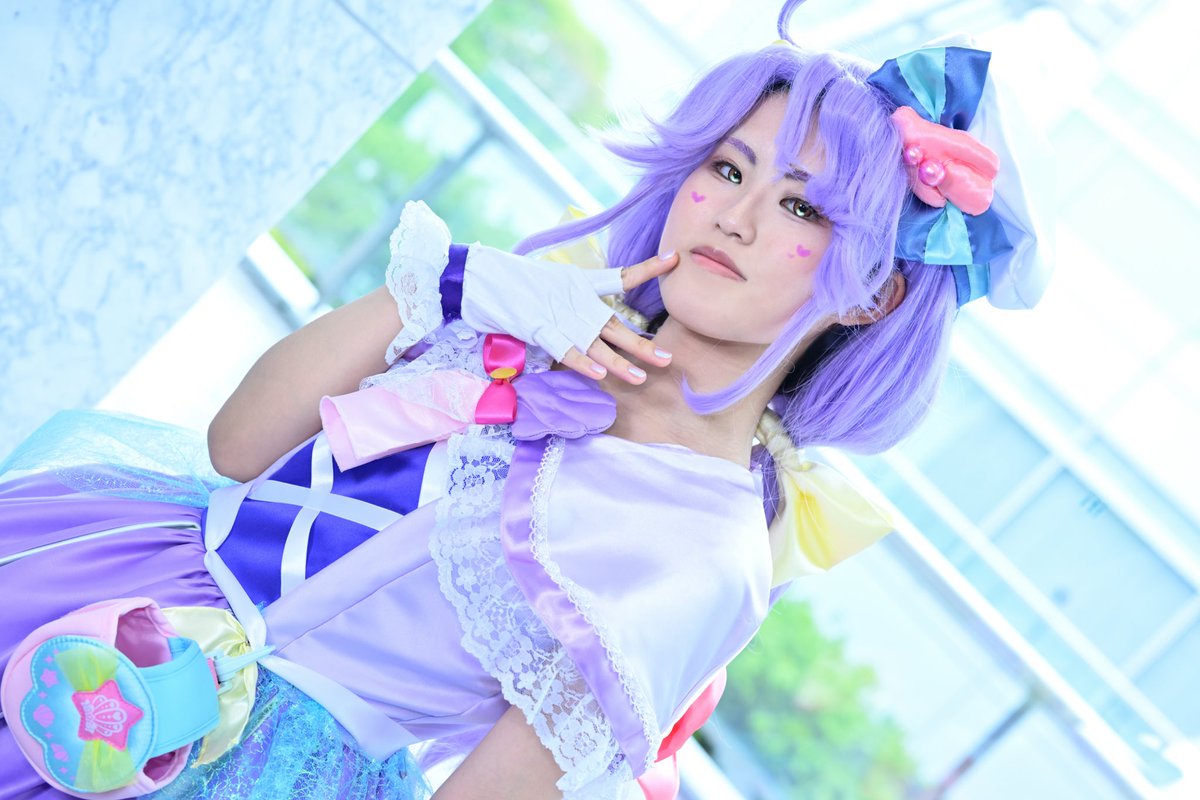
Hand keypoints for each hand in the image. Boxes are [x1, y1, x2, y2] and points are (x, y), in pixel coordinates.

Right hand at [461, 247, 678, 383]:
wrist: (478, 275)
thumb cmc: (509, 282)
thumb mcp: (549, 284)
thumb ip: (570, 302)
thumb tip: (586, 322)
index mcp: (579, 283)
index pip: (620, 276)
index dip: (648, 269)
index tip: (673, 259)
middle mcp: (575, 299)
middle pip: (615, 324)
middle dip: (641, 344)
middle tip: (666, 359)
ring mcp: (558, 314)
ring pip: (595, 342)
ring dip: (618, 362)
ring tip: (641, 377)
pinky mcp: (538, 326)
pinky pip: (564, 348)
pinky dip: (581, 361)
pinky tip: (599, 374)